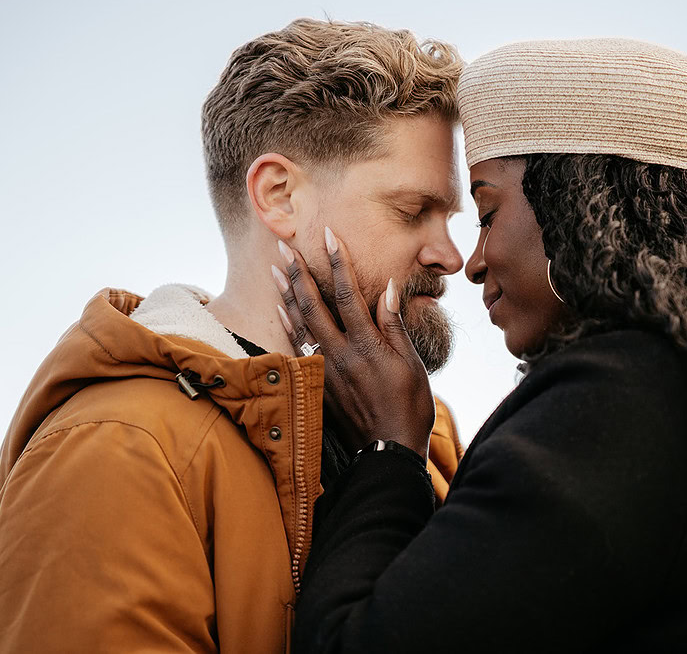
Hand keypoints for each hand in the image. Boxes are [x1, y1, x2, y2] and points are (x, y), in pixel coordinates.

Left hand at [272, 227, 435, 459]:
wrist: (387, 452)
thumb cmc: (409, 408)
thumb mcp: (411, 364)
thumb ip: (393, 325)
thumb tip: (386, 288)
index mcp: (367, 345)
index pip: (348, 293)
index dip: (338, 262)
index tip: (328, 235)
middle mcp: (341, 354)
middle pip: (314, 305)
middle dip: (299, 272)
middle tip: (284, 246)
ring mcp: (325, 370)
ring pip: (300, 324)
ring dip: (287, 293)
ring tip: (275, 268)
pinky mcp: (319, 384)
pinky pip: (298, 347)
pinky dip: (288, 325)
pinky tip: (282, 309)